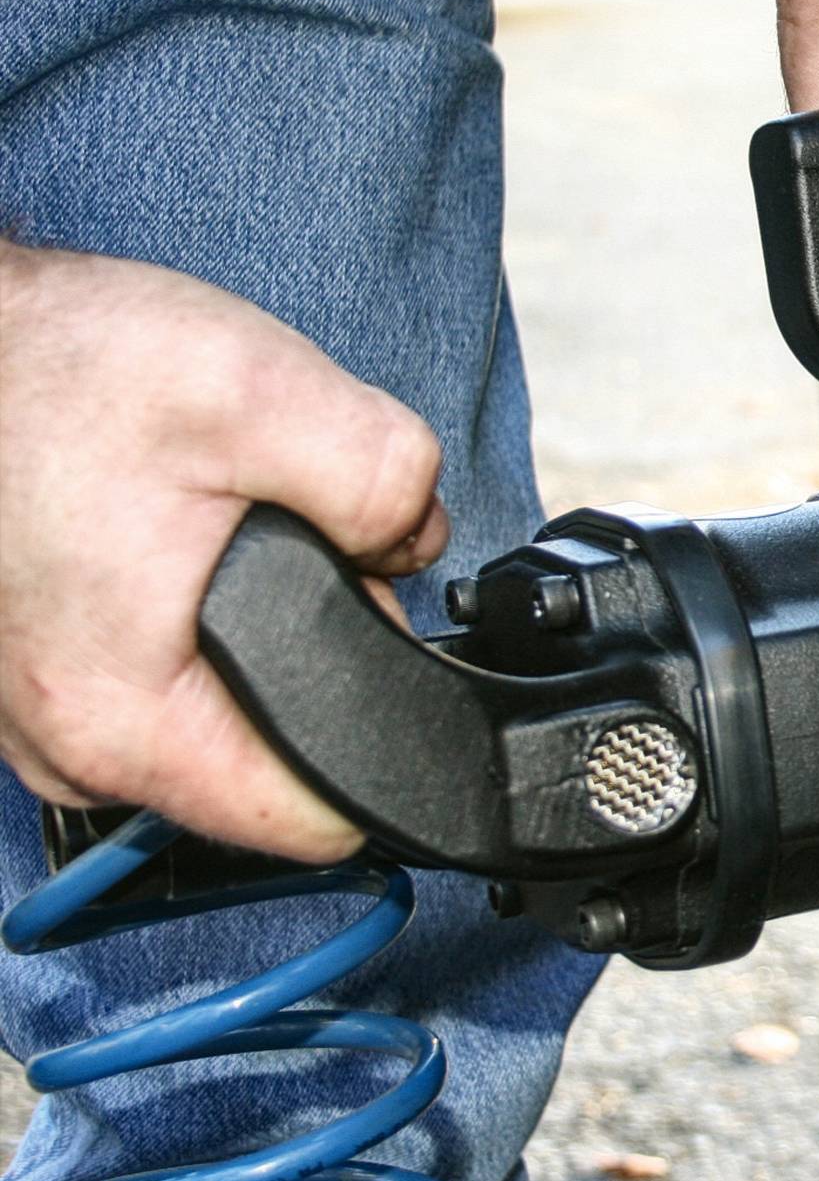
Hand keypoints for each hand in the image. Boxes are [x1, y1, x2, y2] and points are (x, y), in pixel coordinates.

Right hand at [0, 240, 447, 861]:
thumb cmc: (47, 367)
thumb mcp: (257, 393)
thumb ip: (384, 480)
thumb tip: (416, 538)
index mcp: (127, 725)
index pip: (319, 814)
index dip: (386, 715)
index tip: (374, 620)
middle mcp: (74, 748)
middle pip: (284, 741)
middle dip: (325, 631)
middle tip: (284, 521)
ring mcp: (47, 717)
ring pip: (230, 694)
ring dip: (258, 607)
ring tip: (211, 505)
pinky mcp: (41, 671)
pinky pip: (169, 661)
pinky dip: (194, 593)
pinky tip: (168, 517)